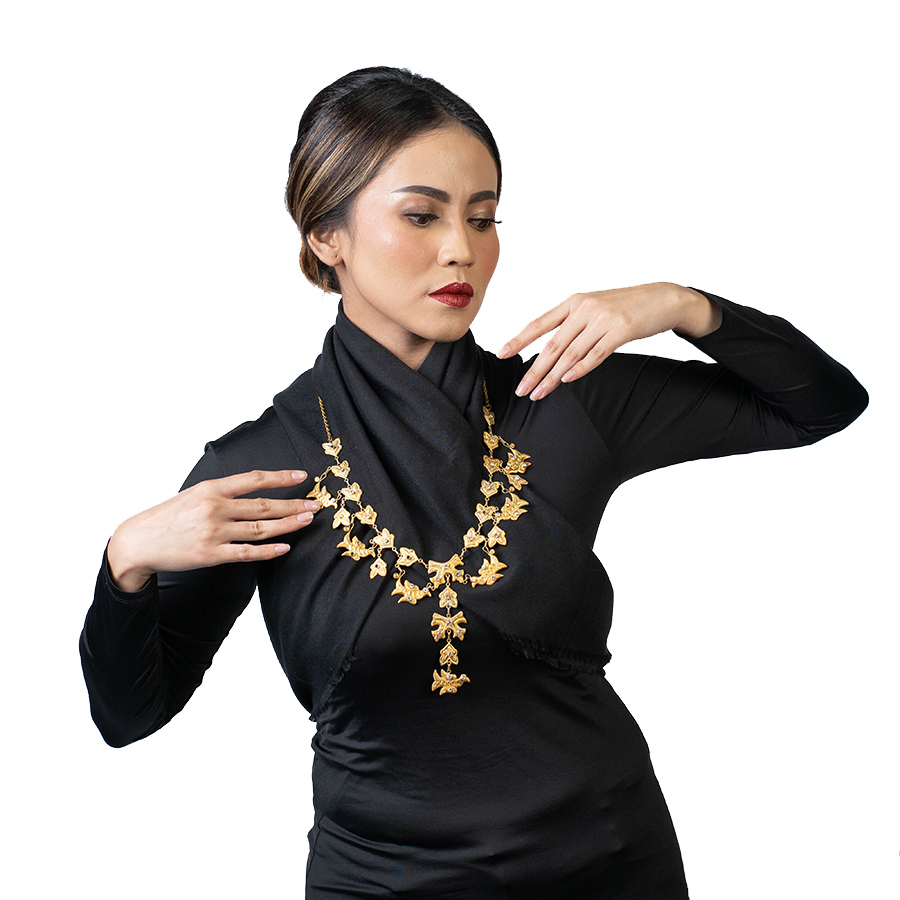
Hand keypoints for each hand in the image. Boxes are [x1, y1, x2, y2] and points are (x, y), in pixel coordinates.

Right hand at [107, 469, 318, 591]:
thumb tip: (253, 490)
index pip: (254, 479)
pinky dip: (268, 550)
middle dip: (293, 504)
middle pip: (264, 505)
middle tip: (314, 505)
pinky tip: (284, 547)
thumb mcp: (193, 494)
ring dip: (288, 524)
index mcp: (211, 489)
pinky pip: (246, 553)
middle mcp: (214, 508)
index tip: (302, 476)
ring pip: (260, 528)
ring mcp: (214, 532)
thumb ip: (222, 493)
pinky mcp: (211, 555)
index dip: (281, 477)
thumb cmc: (168, 517)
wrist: (138, 542)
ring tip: (306, 520)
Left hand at [497, 282, 720, 399]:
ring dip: (553, 377)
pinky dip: (580, 368)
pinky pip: (596, 354)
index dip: (519, 339)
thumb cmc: (626, 307)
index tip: (502, 354)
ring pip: (570, 353)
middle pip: (552, 344)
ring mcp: (603, 319)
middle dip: (534, 369)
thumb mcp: (595, 309)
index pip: (540, 323)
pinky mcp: (621, 330)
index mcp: (574, 302)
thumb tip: (551, 352)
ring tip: (538, 394)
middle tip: (521, 389)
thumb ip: (573, 325)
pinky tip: (567, 381)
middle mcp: (585, 308)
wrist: (663, 298)